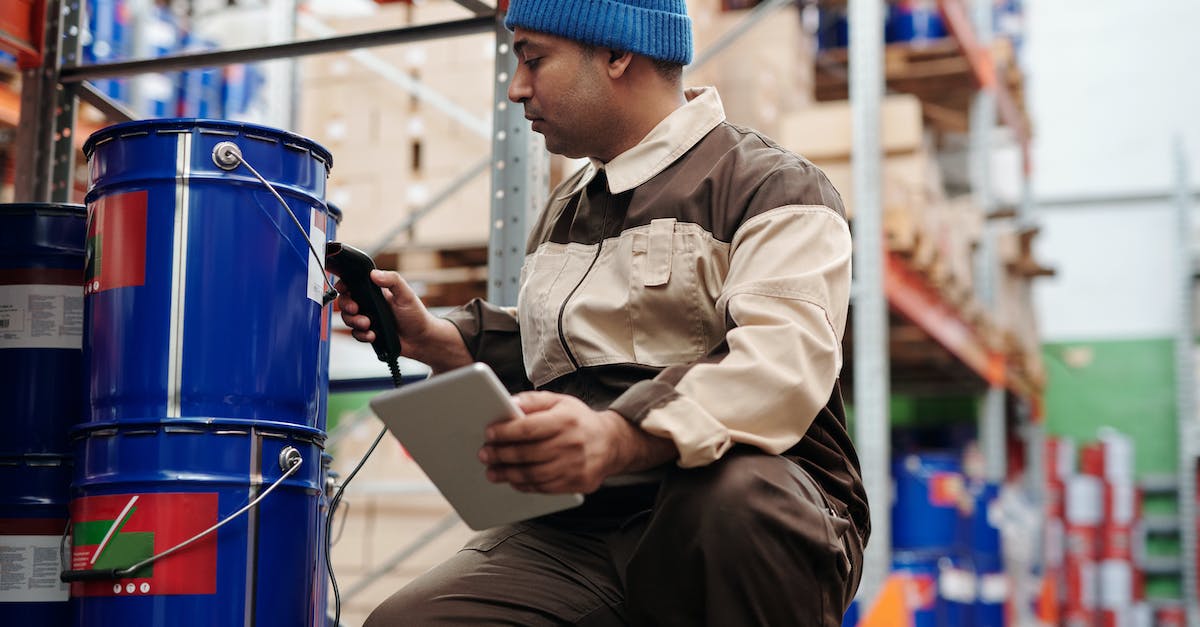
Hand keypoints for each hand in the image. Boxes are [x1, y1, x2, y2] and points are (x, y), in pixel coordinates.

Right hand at [337, 270, 469, 370]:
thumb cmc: (417, 315)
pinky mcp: (369, 333)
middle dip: (347, 306)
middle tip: (356, 309)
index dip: (344, 286)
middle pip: (346, 302)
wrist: (422, 340)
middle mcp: (370, 305)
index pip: (354, 284)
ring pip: (348, 319)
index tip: (343, 289)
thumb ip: (392, 281)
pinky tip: (373, 335)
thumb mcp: (406, 294)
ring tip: (368, 324)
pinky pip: (356, 334)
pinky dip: (362, 335)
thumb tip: (374, 273)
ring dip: (354, 322)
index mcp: (377, 292)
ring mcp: (369, 319)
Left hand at [478, 391, 676, 493]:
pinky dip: (525, 485)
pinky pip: (544, 488)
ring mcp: (575, 466)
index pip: (528, 428)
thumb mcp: (559, 401)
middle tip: (484, 454)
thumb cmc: (579, 421)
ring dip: (508, 474)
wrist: (612, 443)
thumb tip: (509, 403)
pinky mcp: (576, 484)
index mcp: (566, 420)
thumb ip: (533, 401)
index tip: (489, 434)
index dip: (505, 432)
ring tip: (492, 471)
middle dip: (501, 455)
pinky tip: (512, 480)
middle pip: (527, 453)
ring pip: (533, 474)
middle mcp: (572, 444)